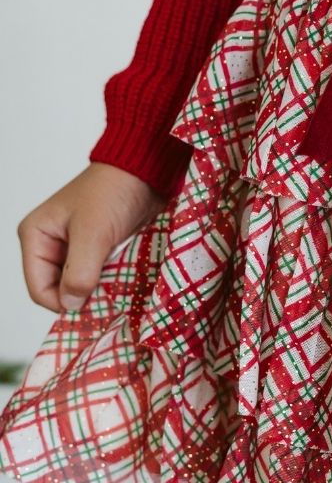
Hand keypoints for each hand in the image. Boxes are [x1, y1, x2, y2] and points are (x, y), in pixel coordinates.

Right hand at [16, 163, 164, 312]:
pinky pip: (98, 276)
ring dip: (98, 292)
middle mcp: (51, 243)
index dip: (63, 304)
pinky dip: (109, 283)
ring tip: (118, 295)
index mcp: (36, 236)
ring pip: (80, 284)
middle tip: (109, 305)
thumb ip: (79, 272)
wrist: (144, 171)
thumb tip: (70, 304)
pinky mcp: (98, 249)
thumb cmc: (113, 192)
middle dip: (81, 299)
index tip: (92, 311)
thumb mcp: (93, 233)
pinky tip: (123, 285)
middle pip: (58, 289)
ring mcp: (75, 247)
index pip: (39, 288)